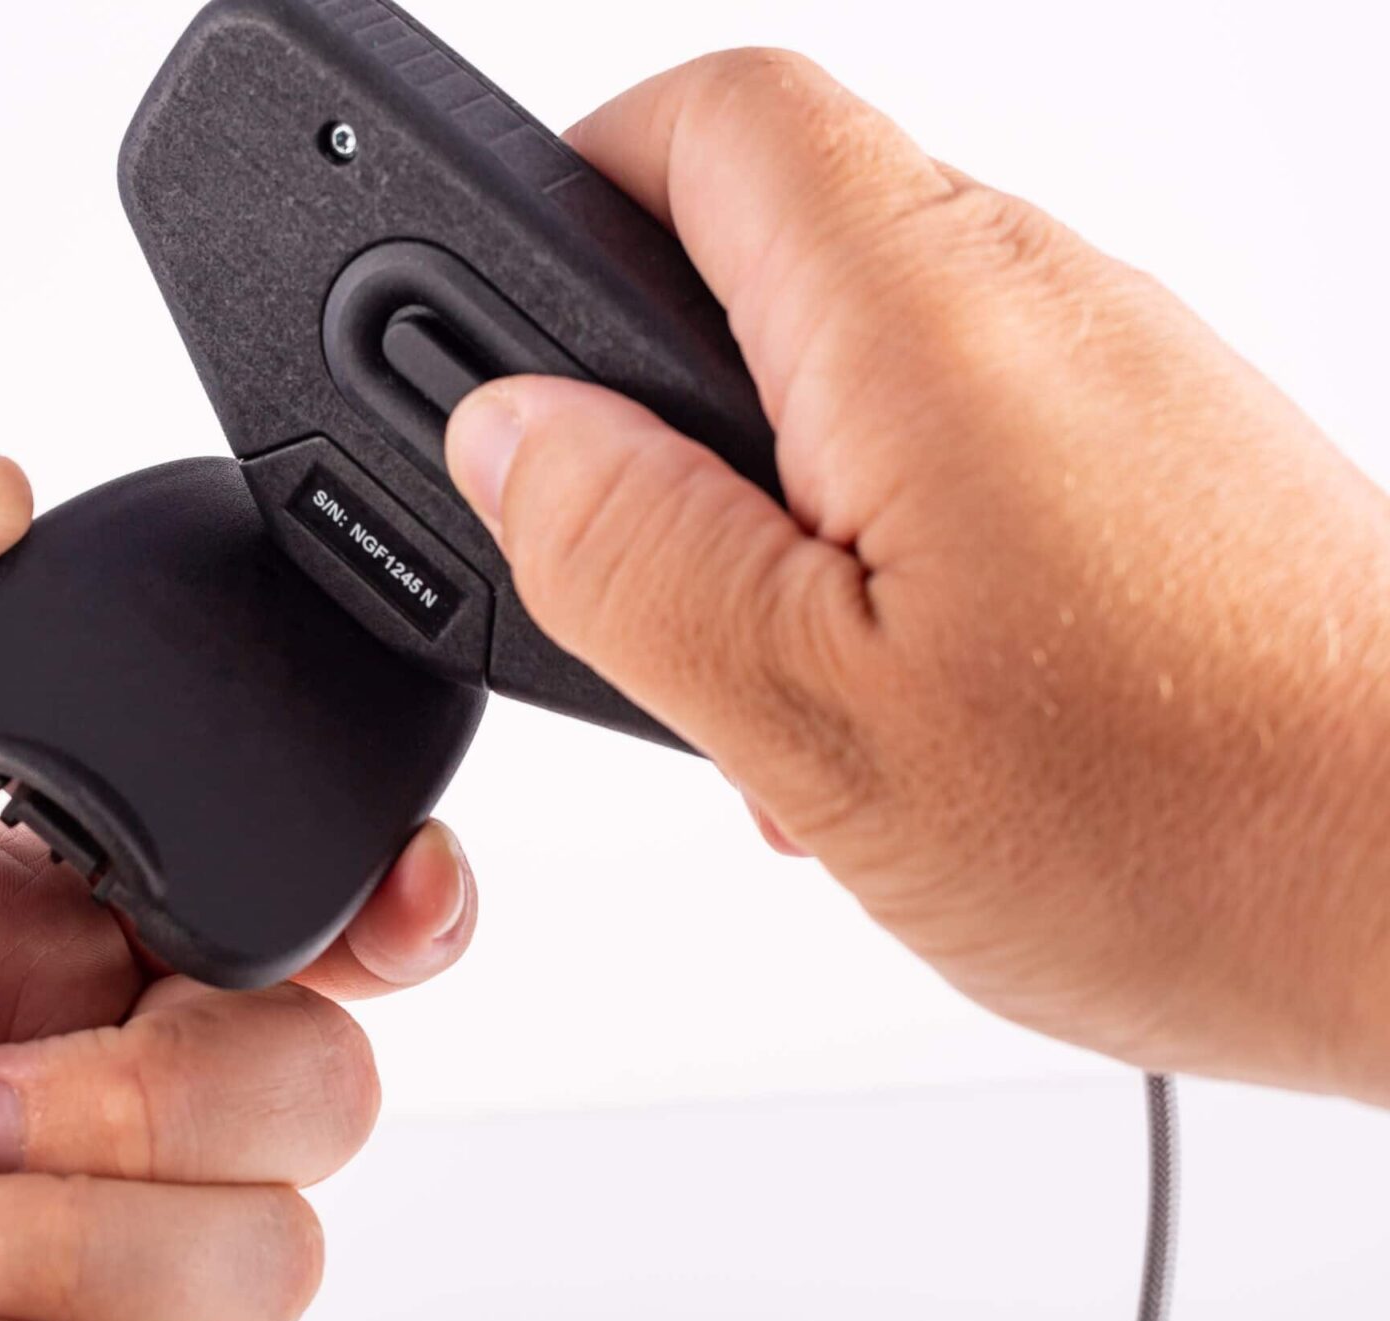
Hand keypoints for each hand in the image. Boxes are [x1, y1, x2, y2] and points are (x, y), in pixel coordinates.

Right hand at [446, 51, 1389, 1104]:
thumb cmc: (1198, 820)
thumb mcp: (820, 719)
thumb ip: (631, 552)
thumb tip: (507, 434)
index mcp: (922, 315)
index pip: (708, 115)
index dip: (566, 186)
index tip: (510, 343)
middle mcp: (1036, 292)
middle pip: (769, 235)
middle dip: (653, 392)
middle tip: (633, 574)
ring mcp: (1110, 367)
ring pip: (854, 356)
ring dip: (765, 497)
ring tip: (772, 682)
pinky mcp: (1154, 452)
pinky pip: (956, 434)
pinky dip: (876, 540)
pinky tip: (891, 701)